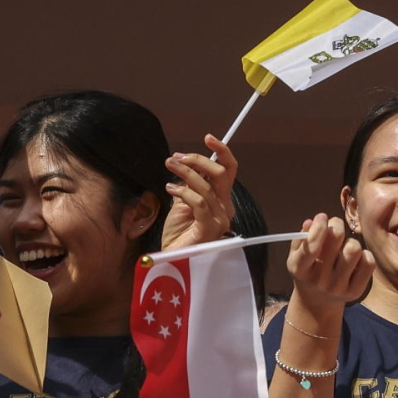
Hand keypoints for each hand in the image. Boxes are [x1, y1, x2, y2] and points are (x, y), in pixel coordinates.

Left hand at [159, 135, 236, 250]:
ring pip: (206, 186)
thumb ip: (191, 184)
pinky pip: (199, 202)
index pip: (229, 171)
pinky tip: (170, 188)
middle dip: (198, 160)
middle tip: (176, 157)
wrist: (172, 259)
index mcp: (222, 200)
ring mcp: (220, 219)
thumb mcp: (183, 201)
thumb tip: (190, 162)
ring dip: (185, 172)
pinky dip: (183, 191)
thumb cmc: (177, 233)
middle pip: (221, 174)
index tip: (208, 137)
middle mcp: (225, 208)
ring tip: (169, 166)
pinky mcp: (210, 229)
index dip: (222, 151)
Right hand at [286, 213, 370, 311]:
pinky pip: (368, 263)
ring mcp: (338, 288)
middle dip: (336, 225)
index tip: (322, 217)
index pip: (311, 246)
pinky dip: (365, 254)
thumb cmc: (307, 271)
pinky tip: (355, 258)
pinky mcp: (355, 292)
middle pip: (336, 238)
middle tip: (335, 226)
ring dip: (350, 241)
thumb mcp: (296, 256)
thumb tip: (312, 222)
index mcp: (300, 270)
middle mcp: (319, 281)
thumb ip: (301, 238)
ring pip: (354, 249)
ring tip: (344, 245)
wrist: (317, 302)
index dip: (319, 226)